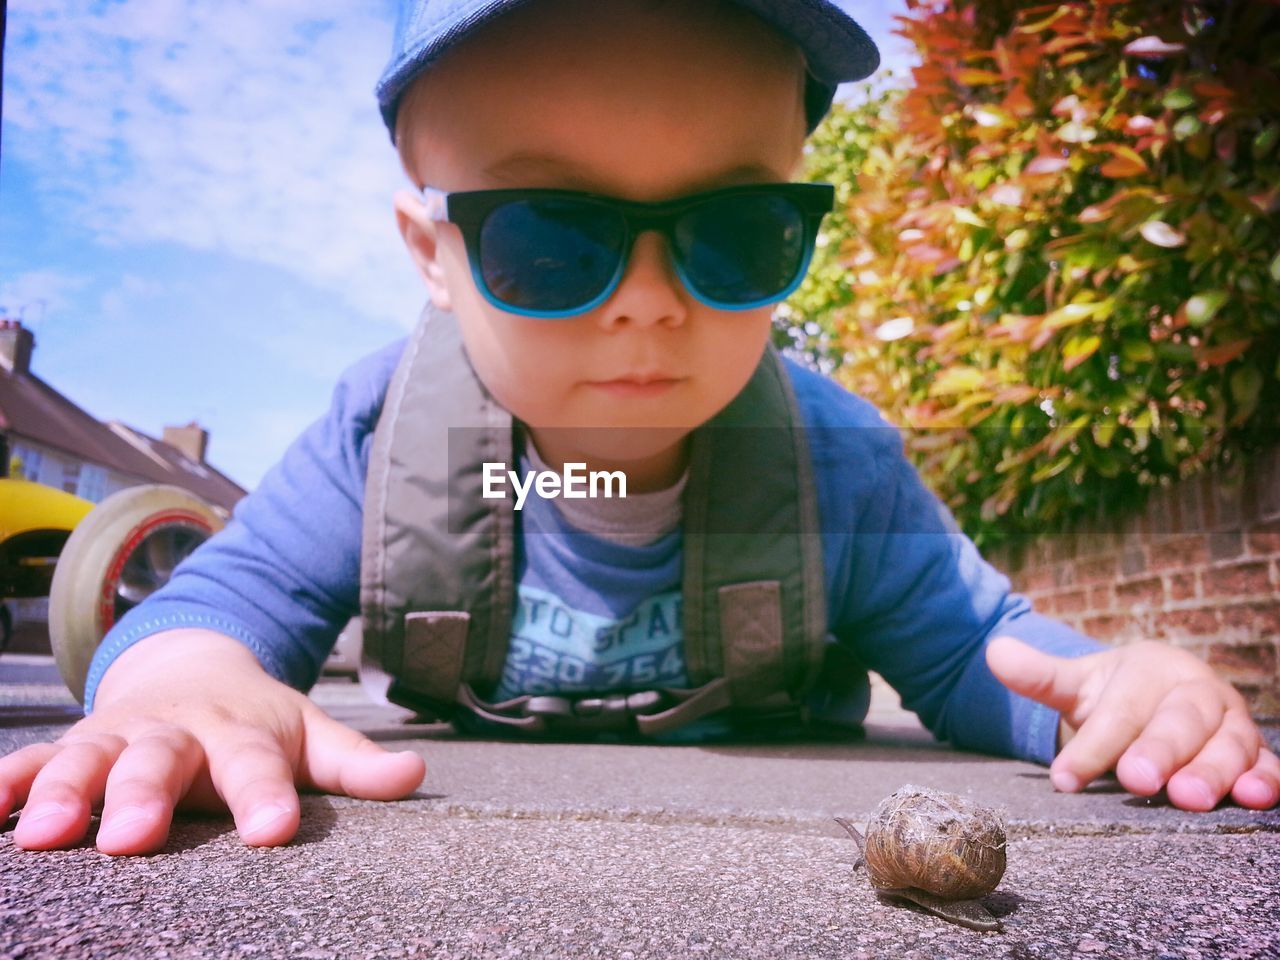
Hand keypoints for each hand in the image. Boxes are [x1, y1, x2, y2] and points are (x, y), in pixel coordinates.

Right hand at [0, 629, 425, 854]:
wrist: (193, 668)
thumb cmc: (259, 721)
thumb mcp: (311, 735)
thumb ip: (356, 762)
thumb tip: (418, 776)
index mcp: (240, 733)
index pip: (257, 768)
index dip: (264, 798)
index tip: (272, 832)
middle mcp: (177, 731)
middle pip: (160, 762)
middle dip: (144, 796)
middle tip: (130, 839)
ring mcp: (121, 735)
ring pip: (88, 758)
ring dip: (64, 791)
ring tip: (44, 834)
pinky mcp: (75, 745)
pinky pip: (33, 760)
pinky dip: (9, 782)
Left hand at [986, 635, 1279, 810]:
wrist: (1162, 695)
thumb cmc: (1117, 696)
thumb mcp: (1078, 684)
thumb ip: (1040, 675)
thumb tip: (993, 651)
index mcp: (1151, 670)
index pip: (1119, 710)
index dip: (1093, 744)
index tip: (1063, 778)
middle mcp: (1197, 692)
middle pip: (1179, 723)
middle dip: (1158, 751)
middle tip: (1136, 780)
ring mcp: (1230, 723)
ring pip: (1227, 745)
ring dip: (1212, 772)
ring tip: (1190, 798)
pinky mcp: (1255, 754)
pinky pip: (1267, 765)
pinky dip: (1266, 780)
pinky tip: (1256, 797)